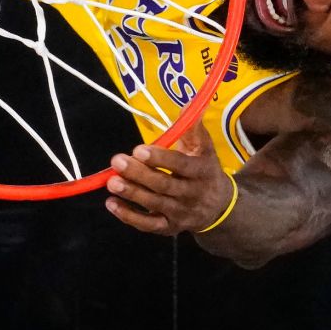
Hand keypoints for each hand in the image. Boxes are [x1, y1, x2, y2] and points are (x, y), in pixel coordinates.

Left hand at [104, 122, 235, 235]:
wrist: (219, 208)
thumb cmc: (205, 171)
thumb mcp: (204, 148)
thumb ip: (193, 128)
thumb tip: (187, 102)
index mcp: (201, 171)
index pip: (180, 165)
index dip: (160, 158)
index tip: (139, 150)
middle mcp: (192, 194)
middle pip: (164, 185)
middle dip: (139, 174)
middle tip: (117, 161)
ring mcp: (180, 213)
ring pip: (154, 204)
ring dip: (131, 194)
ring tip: (111, 182)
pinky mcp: (169, 228)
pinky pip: (148, 225)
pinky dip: (129, 217)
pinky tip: (111, 204)